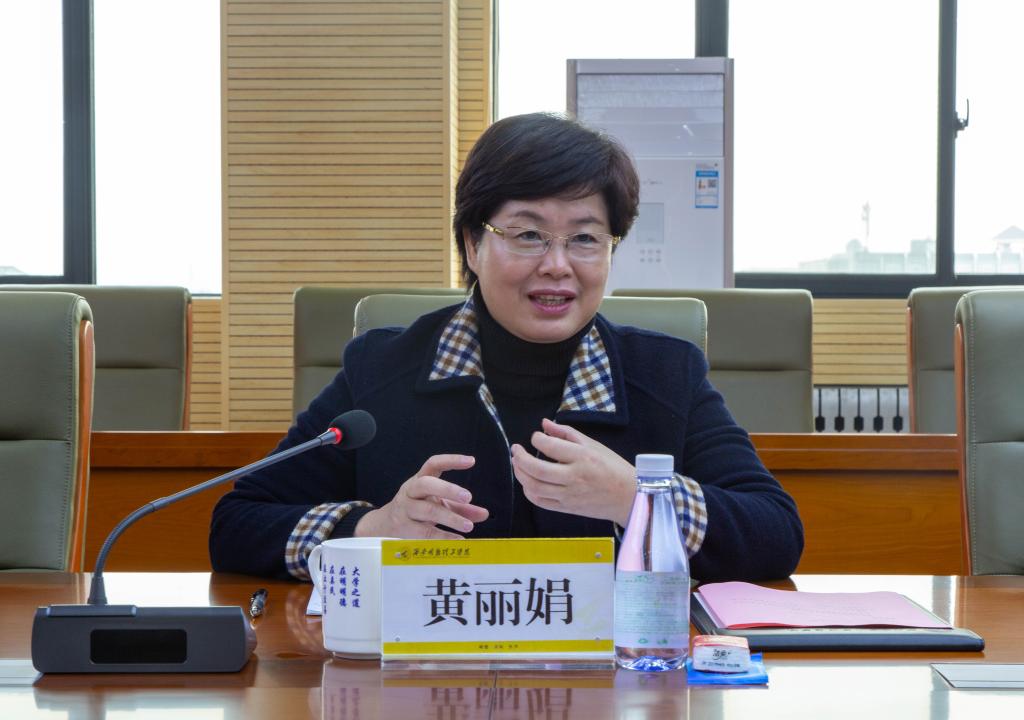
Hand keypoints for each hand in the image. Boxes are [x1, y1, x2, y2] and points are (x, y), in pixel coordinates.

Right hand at [354, 454, 488, 538]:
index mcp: (420, 480)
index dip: (451, 460)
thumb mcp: (436, 503)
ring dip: (450, 518)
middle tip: (468, 497)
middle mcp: (411, 491)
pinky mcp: (404, 528)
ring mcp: (405, 509)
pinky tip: (457, 540)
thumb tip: (483, 513)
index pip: (433, 464)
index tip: (471, 461)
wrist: (384, 525)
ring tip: (468, 526)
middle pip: (427, 484)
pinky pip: (424, 532)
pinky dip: (443, 536)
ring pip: (427, 510)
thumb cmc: (415, 510)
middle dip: (448, 489)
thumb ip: (460, 507)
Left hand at [510, 418, 635, 526]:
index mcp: (582, 457)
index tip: (536, 436)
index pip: (550, 446)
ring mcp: (569, 495)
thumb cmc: (612, 468)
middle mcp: (574, 477)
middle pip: (537, 469)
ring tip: (518, 464)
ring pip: (535, 487)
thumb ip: (566, 433)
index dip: (537, 439)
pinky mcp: (567, 508)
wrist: (628, 497)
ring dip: (520, 474)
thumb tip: (544, 423)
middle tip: (516, 449)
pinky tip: (528, 482)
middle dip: (520, 458)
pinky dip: (529, 491)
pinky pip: (541, 502)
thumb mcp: (593, 445)